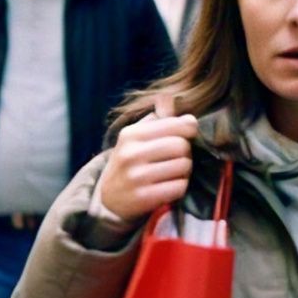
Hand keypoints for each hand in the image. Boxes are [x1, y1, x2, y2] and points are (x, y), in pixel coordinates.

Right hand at [98, 93, 197, 221]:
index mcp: (131, 134)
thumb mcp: (135, 137)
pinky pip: (179, 187)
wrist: (109, 198)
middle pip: (182, 146)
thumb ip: (156, 118)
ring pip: (184, 166)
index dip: (189, 130)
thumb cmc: (129, 162)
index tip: (185, 136)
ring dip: (184, 172)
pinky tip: (167, 187)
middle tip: (174, 159)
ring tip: (170, 173)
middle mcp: (131, 154)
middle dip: (185, 153)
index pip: (178, 124)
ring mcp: (136, 177)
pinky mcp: (143, 198)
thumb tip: (170, 98)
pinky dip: (179, 187)